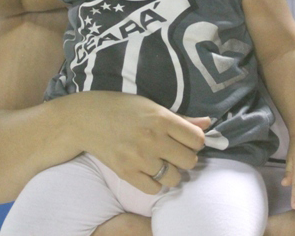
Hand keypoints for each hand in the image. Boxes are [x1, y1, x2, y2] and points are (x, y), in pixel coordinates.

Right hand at [75, 91, 209, 193]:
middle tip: (174, 152)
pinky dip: (155, 183)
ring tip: (162, 162)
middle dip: (185, 157)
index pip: (197, 139)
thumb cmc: (121, 108)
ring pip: (174, 177)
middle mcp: (153, 139)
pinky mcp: (126, 173)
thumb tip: (208, 123)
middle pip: (190, 161)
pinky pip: (154, 189)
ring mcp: (139, 158)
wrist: (87, 119)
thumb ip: (180, 118)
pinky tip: (149, 171)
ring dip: (171, 171)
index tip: (187, 140)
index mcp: (161, 119)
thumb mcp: (152, 106)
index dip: (195, 140)